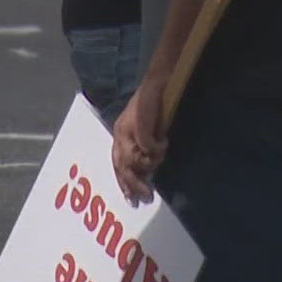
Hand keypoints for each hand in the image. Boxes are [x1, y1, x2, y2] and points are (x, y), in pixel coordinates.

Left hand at [110, 82, 166, 203]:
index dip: (123, 182)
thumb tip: (147, 169)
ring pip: (135, 159)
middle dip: (133, 184)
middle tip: (146, 196)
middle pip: (122, 166)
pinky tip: (165, 142)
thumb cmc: (153, 104)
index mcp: (119, 135)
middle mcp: (120, 133)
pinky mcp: (139, 124)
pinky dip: (157, 148)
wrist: (157, 81)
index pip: (116, 164)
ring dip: (150, 163)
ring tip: (161, 157)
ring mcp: (128, 128)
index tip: (130, 199)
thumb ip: (142, 146)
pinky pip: (148, 146)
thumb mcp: (144, 128)